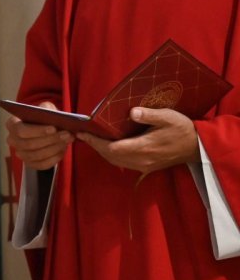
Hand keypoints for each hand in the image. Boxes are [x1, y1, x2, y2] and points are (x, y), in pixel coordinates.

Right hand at [5, 101, 71, 169]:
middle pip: (29, 144)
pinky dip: (54, 158)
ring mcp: (20, 154)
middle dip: (50, 140)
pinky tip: (62, 150)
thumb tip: (49, 113)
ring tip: (67, 140)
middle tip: (67, 134)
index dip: (37, 131)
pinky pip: (42, 165)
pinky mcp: (30, 163)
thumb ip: (46, 108)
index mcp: (12, 125)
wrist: (45, 130)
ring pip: (37, 155)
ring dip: (54, 148)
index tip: (53, 128)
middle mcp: (13, 140)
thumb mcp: (44, 108)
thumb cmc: (43, 118)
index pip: (21, 130)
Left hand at [77, 107, 198, 173]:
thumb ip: (150, 115)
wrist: (198, 147)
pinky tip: (108, 146)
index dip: (95, 142)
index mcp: (144, 147)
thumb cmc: (182, 129)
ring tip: (92, 139)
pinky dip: (112, 155)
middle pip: (110, 156)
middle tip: (82, 135)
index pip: (112, 148)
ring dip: (102, 151)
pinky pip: (123, 163)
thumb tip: (132, 112)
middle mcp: (141, 160)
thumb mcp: (168, 117)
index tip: (82, 133)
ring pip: (116, 161)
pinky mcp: (146, 167)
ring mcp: (144, 165)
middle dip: (95, 146)